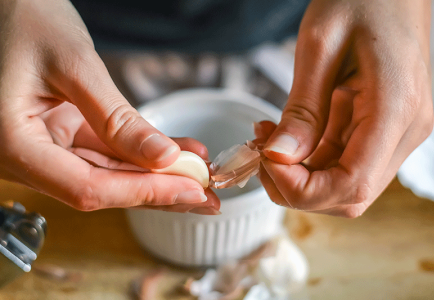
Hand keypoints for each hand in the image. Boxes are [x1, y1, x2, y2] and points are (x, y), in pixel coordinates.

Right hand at [0, 0, 218, 213]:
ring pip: (108, 172)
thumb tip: (163, 157)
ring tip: (200, 171)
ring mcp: (44, 147)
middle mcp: (24, 157)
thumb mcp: (74, 66)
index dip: (143, 193)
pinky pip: (105, 150)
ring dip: (155, 173)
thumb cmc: (23, 21)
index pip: (86, 187)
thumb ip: (116, 118)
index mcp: (13, 145)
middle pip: (101, 187)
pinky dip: (141, 151)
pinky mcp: (60, 134)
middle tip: (206, 193)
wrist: (6, 5)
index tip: (190, 190)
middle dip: (157, 190)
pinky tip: (178, 151)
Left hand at [257, 0, 432, 216]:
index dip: (301, 188)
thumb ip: (302, 109)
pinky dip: (308, 160)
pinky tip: (284, 137)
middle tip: (261, 155)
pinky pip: (342, 161)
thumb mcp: (321, 47)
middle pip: (348, 195)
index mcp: (395, 110)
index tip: (266, 161)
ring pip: (343, 183)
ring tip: (267, 141)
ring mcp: (395, 133)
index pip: (350, 185)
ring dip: (299, 174)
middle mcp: (404, 132)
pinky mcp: (381, 129)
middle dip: (296, 187)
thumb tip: (279, 157)